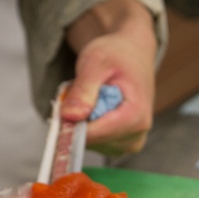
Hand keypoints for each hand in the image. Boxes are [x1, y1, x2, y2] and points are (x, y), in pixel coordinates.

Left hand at [62, 0, 157, 156]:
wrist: (133, 53)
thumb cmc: (116, 54)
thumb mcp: (95, 62)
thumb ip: (83, 89)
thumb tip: (70, 116)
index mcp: (135, 117)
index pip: (94, 134)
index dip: (72, 124)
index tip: (62, 107)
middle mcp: (135, 136)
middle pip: (91, 140)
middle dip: (77, 119)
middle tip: (80, 92)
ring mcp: (128, 143)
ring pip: (89, 142)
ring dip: (81, 121)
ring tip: (91, 96)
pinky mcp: (120, 144)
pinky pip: (93, 141)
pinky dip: (87, 124)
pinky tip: (94, 106)